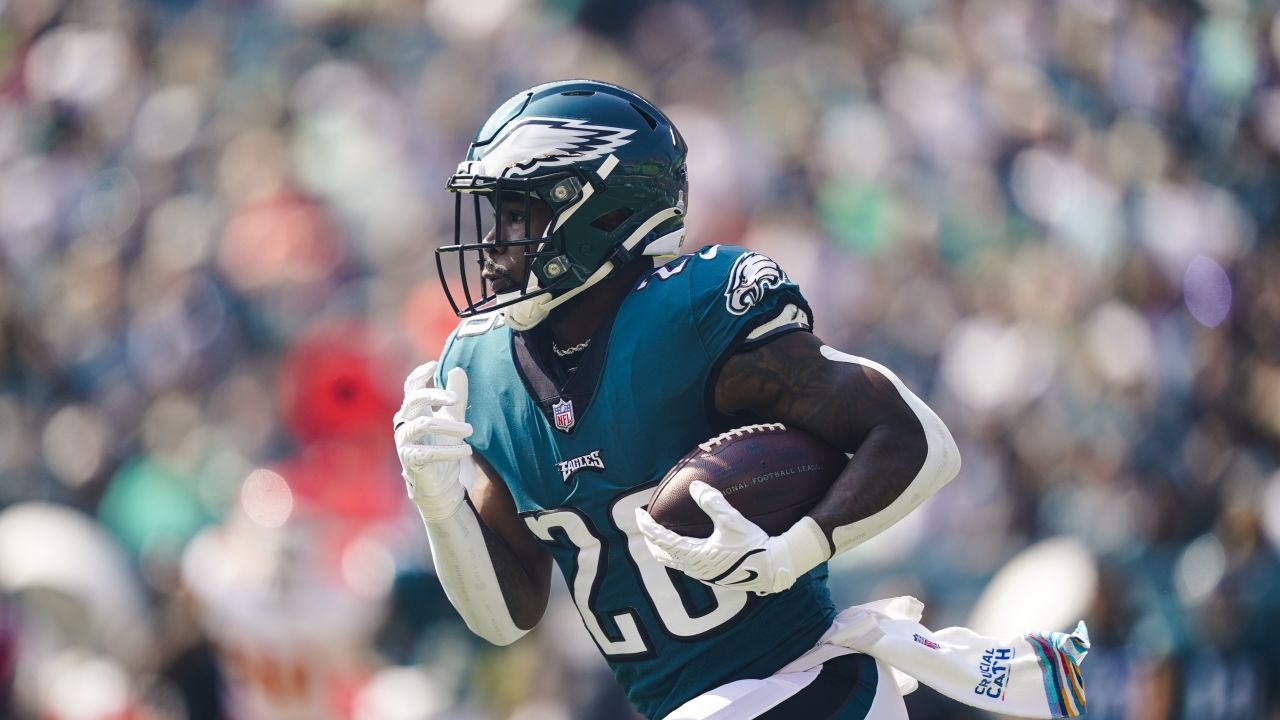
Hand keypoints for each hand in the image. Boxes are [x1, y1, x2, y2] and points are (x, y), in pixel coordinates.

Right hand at [394, 361, 472, 519]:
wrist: (439, 481)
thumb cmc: (443, 445)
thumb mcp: (452, 419)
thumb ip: (456, 397)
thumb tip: (457, 370)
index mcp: (413, 410)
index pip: (411, 387)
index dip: (419, 375)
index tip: (433, 364)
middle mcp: (405, 422)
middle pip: (415, 400)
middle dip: (436, 395)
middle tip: (456, 399)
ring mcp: (405, 441)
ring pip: (423, 424)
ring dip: (449, 426)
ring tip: (470, 431)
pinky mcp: (411, 460)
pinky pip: (429, 452)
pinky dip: (450, 451)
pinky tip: (467, 451)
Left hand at [634, 480, 831, 595]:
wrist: (772, 568)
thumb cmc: (753, 544)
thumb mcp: (732, 520)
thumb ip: (712, 502)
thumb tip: (695, 485)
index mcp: (695, 555)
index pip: (661, 539)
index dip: (647, 525)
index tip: (638, 513)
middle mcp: (694, 568)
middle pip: (661, 554)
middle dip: (650, 538)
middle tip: (645, 522)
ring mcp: (703, 575)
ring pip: (673, 562)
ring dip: (662, 547)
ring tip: (660, 533)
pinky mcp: (712, 577)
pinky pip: (685, 565)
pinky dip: (676, 553)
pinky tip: (685, 545)